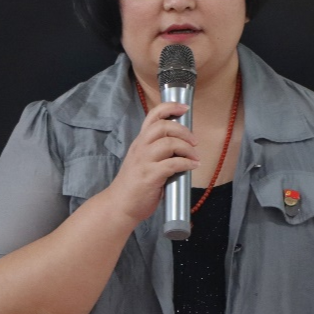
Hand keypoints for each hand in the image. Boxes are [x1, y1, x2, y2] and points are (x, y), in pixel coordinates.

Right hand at [102, 101, 199, 225]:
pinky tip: (192, 167)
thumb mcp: (142, 161)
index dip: (170, 107)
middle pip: (163, 126)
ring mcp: (144, 161)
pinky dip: (186, 163)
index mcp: (140, 142)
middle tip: (194, 142)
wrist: (119, 205)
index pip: (152, 116)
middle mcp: (141, 148)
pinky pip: (172, 164)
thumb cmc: (134, 185)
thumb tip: (183, 147)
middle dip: (183, 131)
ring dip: (187, 149)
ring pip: (169, 143)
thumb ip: (157, 152)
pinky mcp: (150, 176)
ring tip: (194, 157)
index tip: (184, 108)